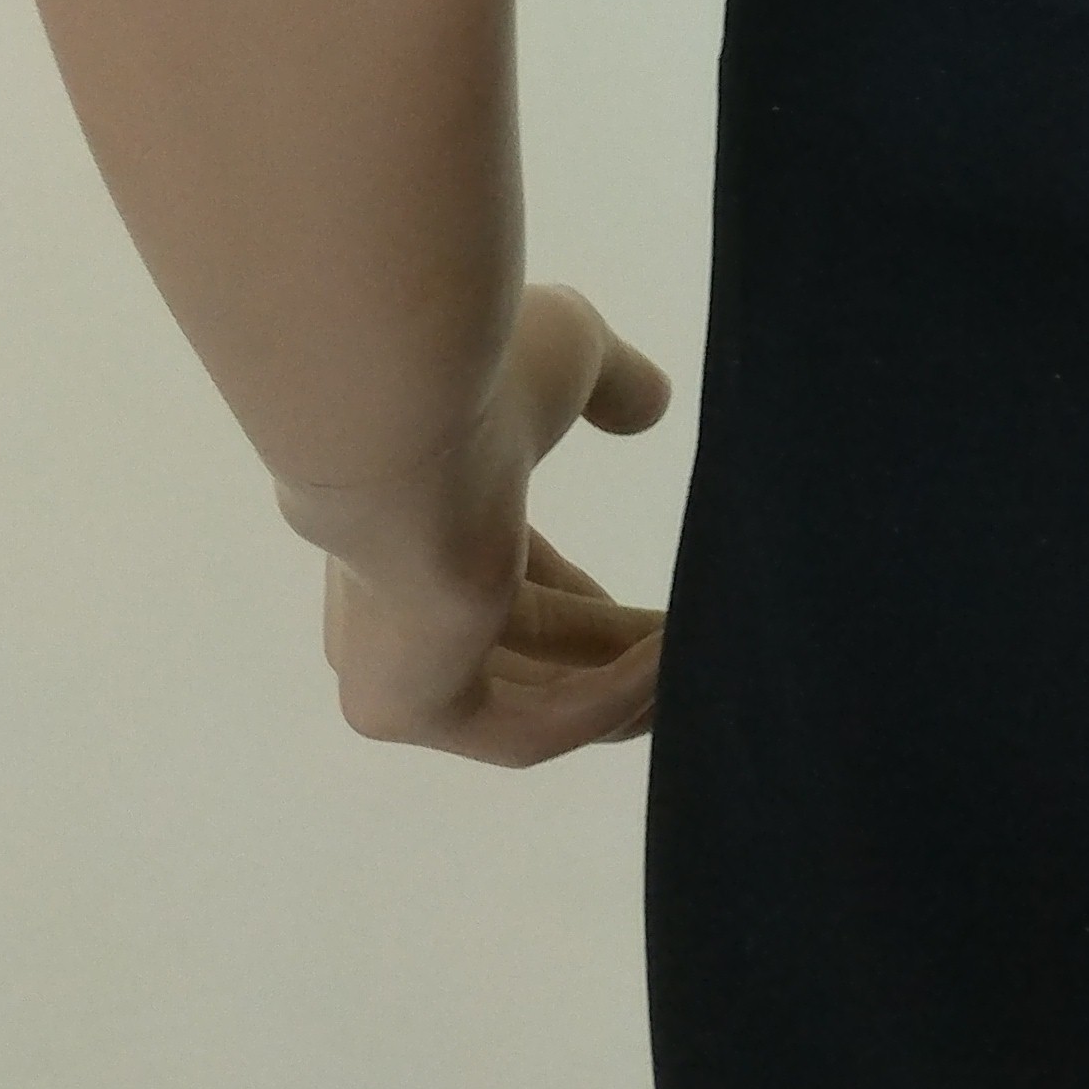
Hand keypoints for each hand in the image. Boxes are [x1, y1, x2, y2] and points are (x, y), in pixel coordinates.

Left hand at [271, 281, 673, 765]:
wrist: (402, 403)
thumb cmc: (468, 370)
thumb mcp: (566, 363)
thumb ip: (612, 383)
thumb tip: (652, 402)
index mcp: (413, 530)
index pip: (511, 592)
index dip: (591, 609)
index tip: (662, 618)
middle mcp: (385, 609)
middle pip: (524, 656)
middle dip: (613, 657)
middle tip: (695, 652)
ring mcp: (391, 664)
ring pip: (529, 702)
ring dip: (621, 692)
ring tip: (703, 669)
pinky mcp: (413, 703)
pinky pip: (531, 724)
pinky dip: (610, 702)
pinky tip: (676, 661)